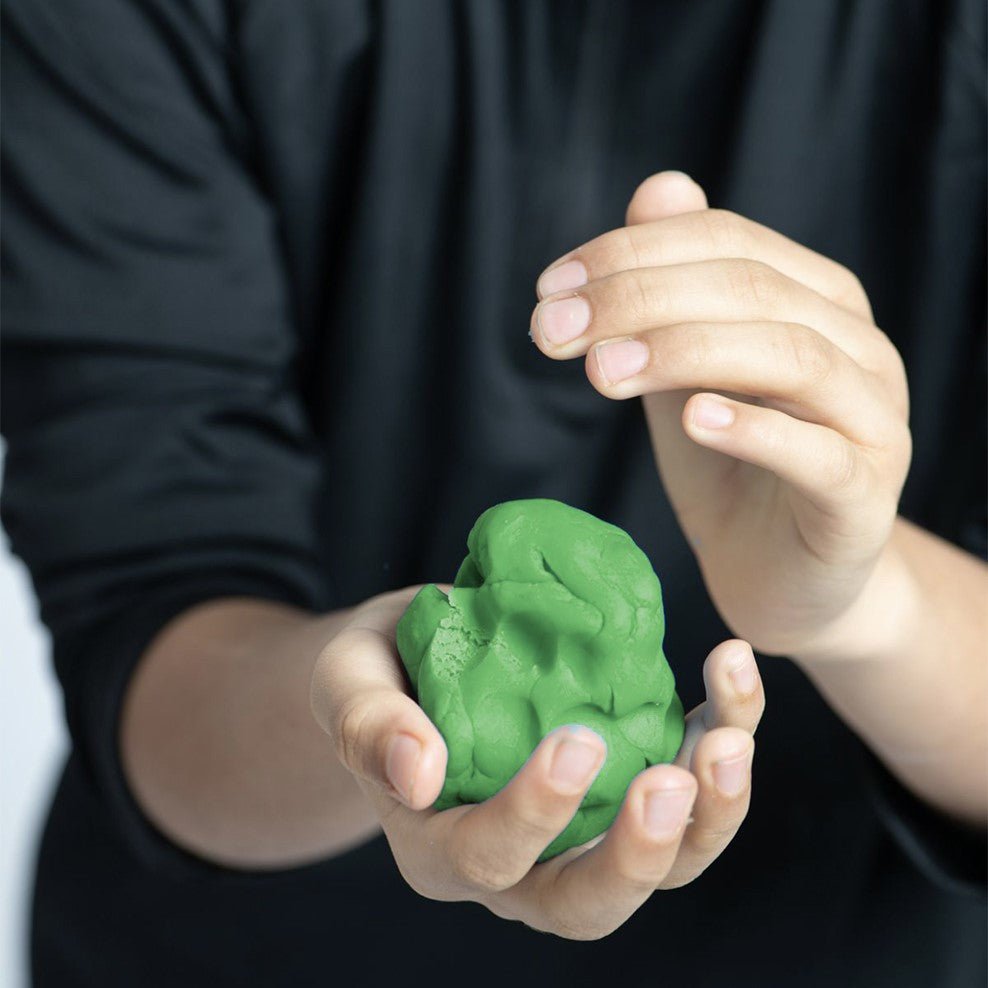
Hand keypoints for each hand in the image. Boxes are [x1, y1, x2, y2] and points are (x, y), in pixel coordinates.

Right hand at [311, 587, 763, 940]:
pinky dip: (724, 731)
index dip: (535, 815)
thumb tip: (416, 772)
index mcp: (443, 846)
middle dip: (639, 855)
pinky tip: (731, 670)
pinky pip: (691, 782)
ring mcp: (587, 828)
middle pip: (589, 902)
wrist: (422, 654)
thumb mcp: (349, 680)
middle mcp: (522, 863)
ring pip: (663, 865)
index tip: (575, 742)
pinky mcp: (631, 776)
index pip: (490, 858)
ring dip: (711, 814)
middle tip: (672, 781)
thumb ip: (366, 723)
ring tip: (730, 739)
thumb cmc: (379, 672)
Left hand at [531, 172, 911, 658]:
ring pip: (790, 356)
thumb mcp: (683, 372)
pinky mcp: (864, 494)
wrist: (781, 577)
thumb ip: (671, 292)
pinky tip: (691, 418)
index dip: (631, 254)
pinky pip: (817, 451)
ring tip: (600, 372)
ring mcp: (872, 419)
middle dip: (638, 299)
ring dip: (683, 352)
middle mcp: (856, 344)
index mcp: (815, 299)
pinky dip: (753, 428)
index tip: (548, 290)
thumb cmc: (729, 470)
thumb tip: (658, 186)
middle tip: (553, 331)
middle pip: (752, 288)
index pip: (726, 241)